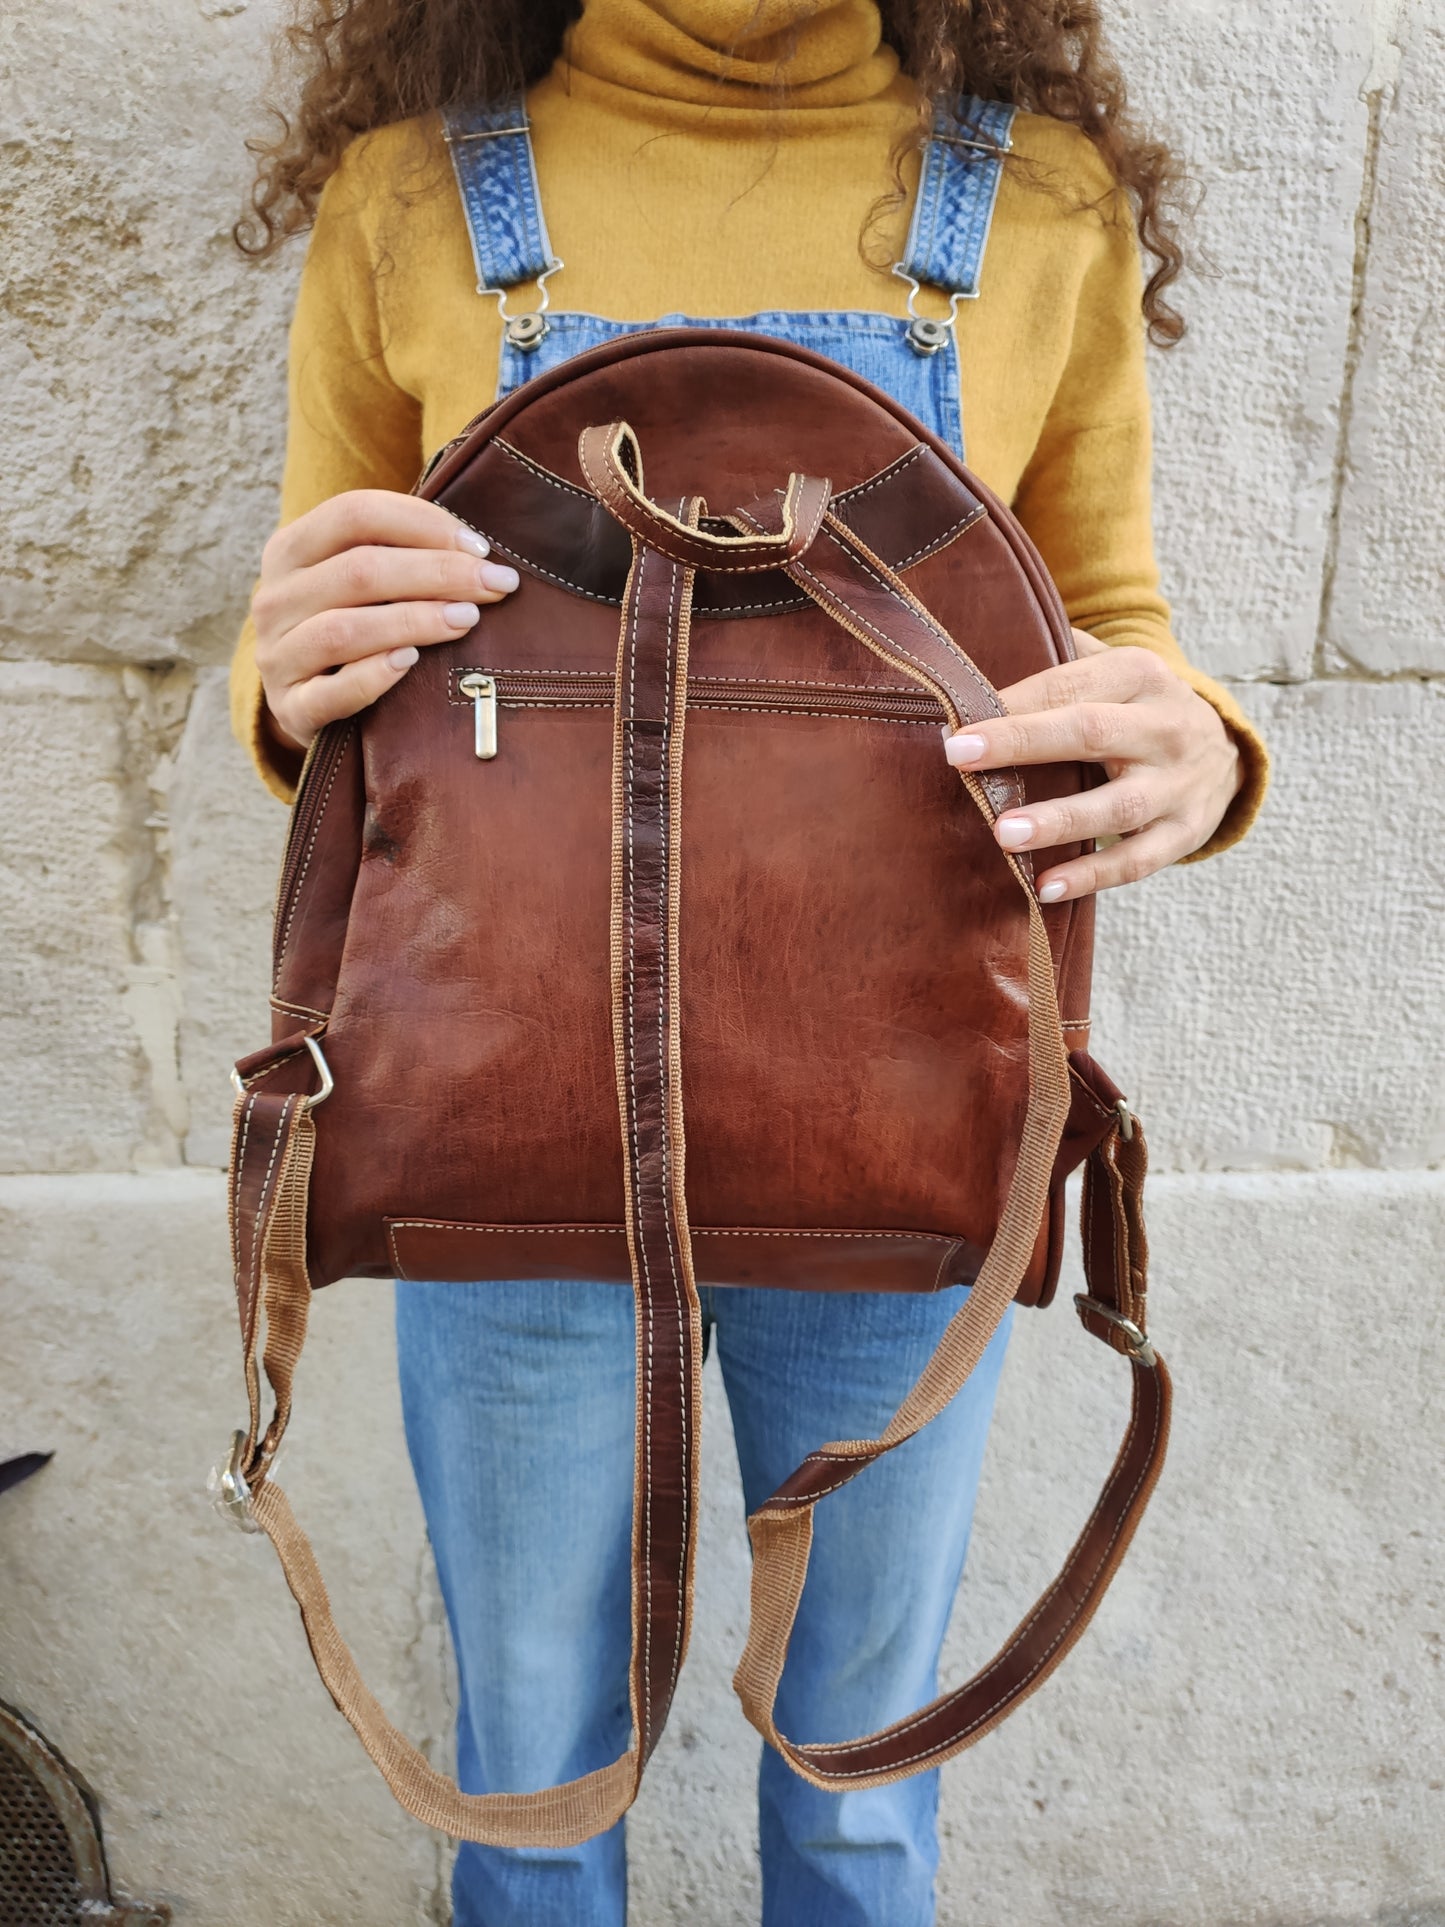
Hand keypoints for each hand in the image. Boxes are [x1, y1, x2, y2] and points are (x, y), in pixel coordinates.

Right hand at [251, 489, 519, 751]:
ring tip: (468, 619)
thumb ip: (400, 554)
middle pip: (358, 570)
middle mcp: (274, 598)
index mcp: (290, 550)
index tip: (480, 547)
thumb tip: (481, 550)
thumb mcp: (359, 581)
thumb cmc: (353, 626)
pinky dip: (373, 676)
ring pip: (344, 629)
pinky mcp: (290, 708)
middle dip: (438, 573)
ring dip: (414, 620)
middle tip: (495, 583)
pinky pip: (331, 692)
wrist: (307, 702)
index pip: (354, 514)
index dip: (423, 523)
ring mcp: (276, 656)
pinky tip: (412, 663)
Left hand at [943, 632, 1242, 900]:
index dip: (1012, 706)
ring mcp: (1179, 783)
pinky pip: (1138, 860)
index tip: (957, 726)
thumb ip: (1058, 659)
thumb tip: (974, 665)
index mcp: (1139, 674)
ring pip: (1117, 805)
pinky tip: (1045, 887)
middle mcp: (1165, 725)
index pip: (1067, 686)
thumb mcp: (1115, 670)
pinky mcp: (1186, 832)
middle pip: (1090, 732)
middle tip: (961, 759)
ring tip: (1004, 834)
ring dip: (1059, 820)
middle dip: (1023, 743)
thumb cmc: (1138, 709)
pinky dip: (1093, 876)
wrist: (1225, 751)